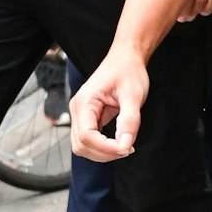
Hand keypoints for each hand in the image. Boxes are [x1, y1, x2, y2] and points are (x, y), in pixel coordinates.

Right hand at [71, 45, 149, 161]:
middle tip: (128, 149)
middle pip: (81, 145)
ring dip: (102, 152)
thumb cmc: (128, 71)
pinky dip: (102, 146)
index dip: (106, 148)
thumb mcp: (134, 95)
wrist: (126, 58)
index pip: (87, 136)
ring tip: (124, 146)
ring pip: (83, 146)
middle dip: (104, 153)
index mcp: (85, 102)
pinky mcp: (87, 117)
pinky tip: (119, 142)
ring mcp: (80, 114)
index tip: (127, 149)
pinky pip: (89, 139)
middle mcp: (77, 109)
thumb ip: (129, 121)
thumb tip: (125, 146)